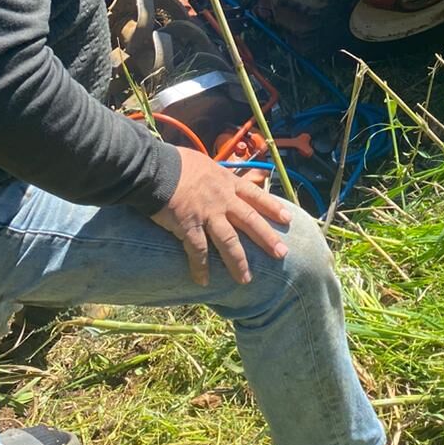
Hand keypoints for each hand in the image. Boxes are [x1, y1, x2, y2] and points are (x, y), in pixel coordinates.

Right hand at [152, 146, 291, 284]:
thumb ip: (215, 175)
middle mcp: (222, 199)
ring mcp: (207, 214)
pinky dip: (200, 267)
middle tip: (282, 254)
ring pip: (228, 241)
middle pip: (250, 221)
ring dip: (238, 262)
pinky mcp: (188, 226)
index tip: (288, 219)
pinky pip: (198, 251)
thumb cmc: (177, 163)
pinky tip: (203, 281)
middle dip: (267, 238)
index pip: (256, 195)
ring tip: (246, 279)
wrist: (156, 168)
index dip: (273, 207)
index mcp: (227, 182)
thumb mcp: (205, 164)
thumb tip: (216, 176)